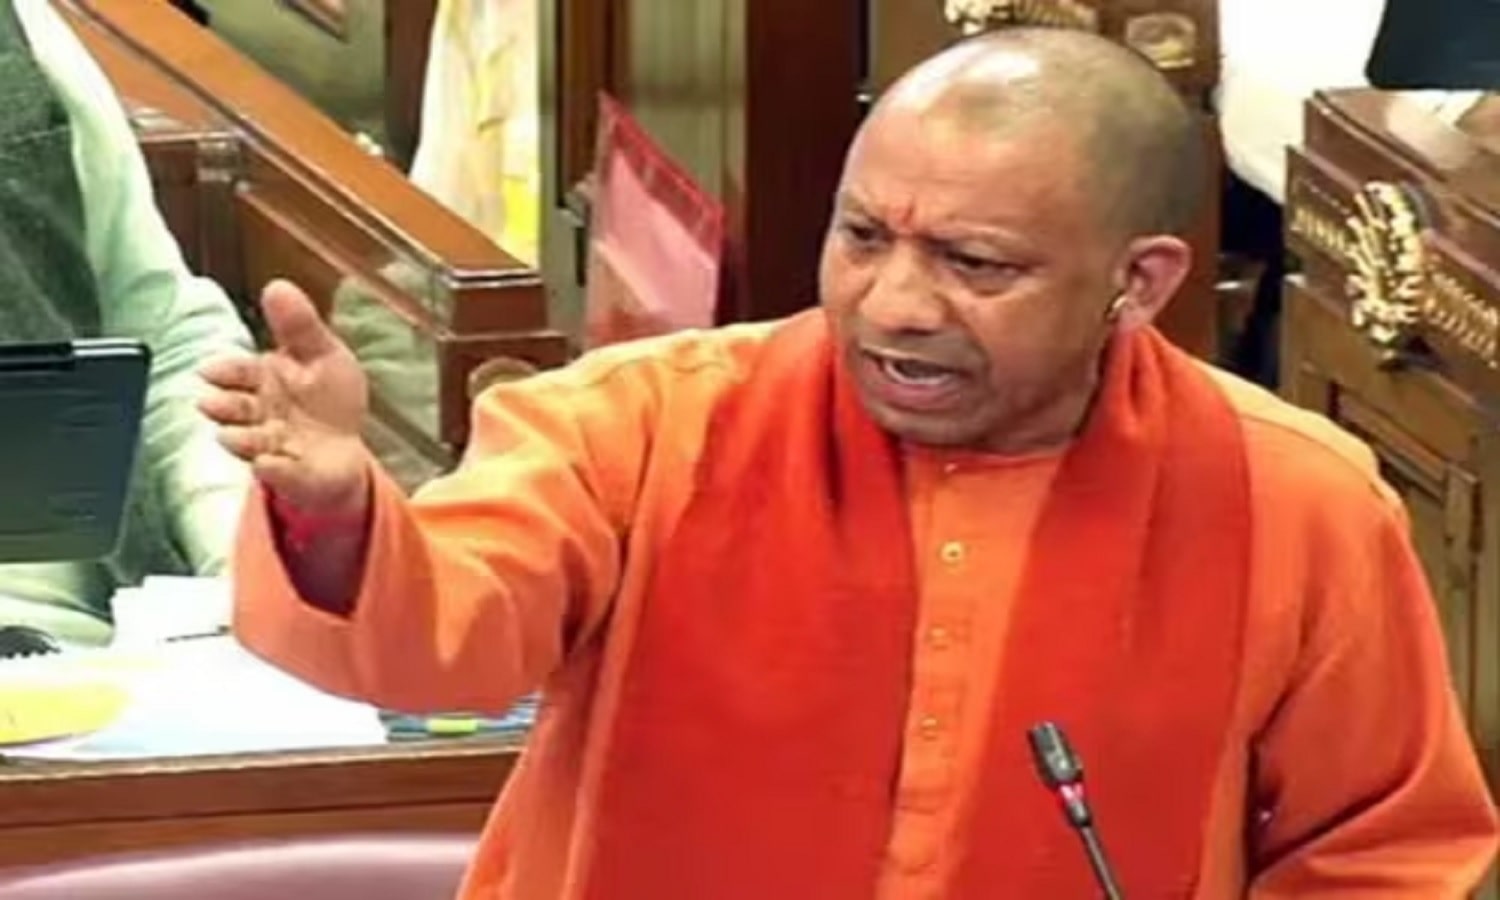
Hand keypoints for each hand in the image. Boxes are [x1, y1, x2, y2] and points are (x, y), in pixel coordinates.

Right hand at [198, 279, 370, 515]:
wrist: (343, 452)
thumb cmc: (325, 399)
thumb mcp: (322, 353)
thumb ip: (299, 325)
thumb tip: (277, 285)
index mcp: (266, 380)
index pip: (240, 372)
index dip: (226, 372)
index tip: (209, 370)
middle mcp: (263, 414)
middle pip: (238, 409)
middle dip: (224, 406)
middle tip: (210, 404)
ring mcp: (276, 447)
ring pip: (253, 443)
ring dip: (241, 440)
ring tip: (230, 437)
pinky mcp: (294, 476)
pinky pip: (284, 474)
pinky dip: (276, 470)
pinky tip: (269, 464)